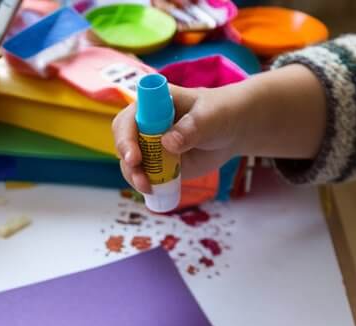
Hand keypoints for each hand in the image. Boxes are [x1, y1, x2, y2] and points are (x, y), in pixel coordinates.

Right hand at [113, 85, 241, 193]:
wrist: (231, 130)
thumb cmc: (220, 113)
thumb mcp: (210, 116)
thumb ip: (192, 127)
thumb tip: (168, 143)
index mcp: (153, 104)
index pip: (128, 118)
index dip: (126, 136)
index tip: (136, 157)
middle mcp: (145, 124)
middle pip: (124, 143)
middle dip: (128, 162)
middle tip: (141, 179)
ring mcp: (150, 145)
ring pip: (130, 163)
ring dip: (135, 177)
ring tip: (148, 188)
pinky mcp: (157, 164)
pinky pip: (143, 176)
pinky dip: (145, 185)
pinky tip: (154, 191)